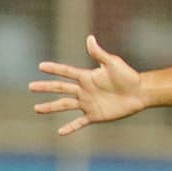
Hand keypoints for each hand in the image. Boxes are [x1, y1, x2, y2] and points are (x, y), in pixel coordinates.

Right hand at [30, 35, 145, 135]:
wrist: (140, 93)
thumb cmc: (128, 76)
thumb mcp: (113, 63)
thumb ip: (99, 54)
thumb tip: (89, 38)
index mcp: (87, 77)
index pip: (67, 72)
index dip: (54, 69)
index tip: (40, 66)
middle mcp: (84, 90)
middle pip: (61, 89)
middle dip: (46, 87)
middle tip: (31, 86)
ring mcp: (88, 103)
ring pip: (65, 105)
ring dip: (50, 107)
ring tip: (36, 109)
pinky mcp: (95, 115)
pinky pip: (79, 122)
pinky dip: (70, 127)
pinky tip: (60, 132)